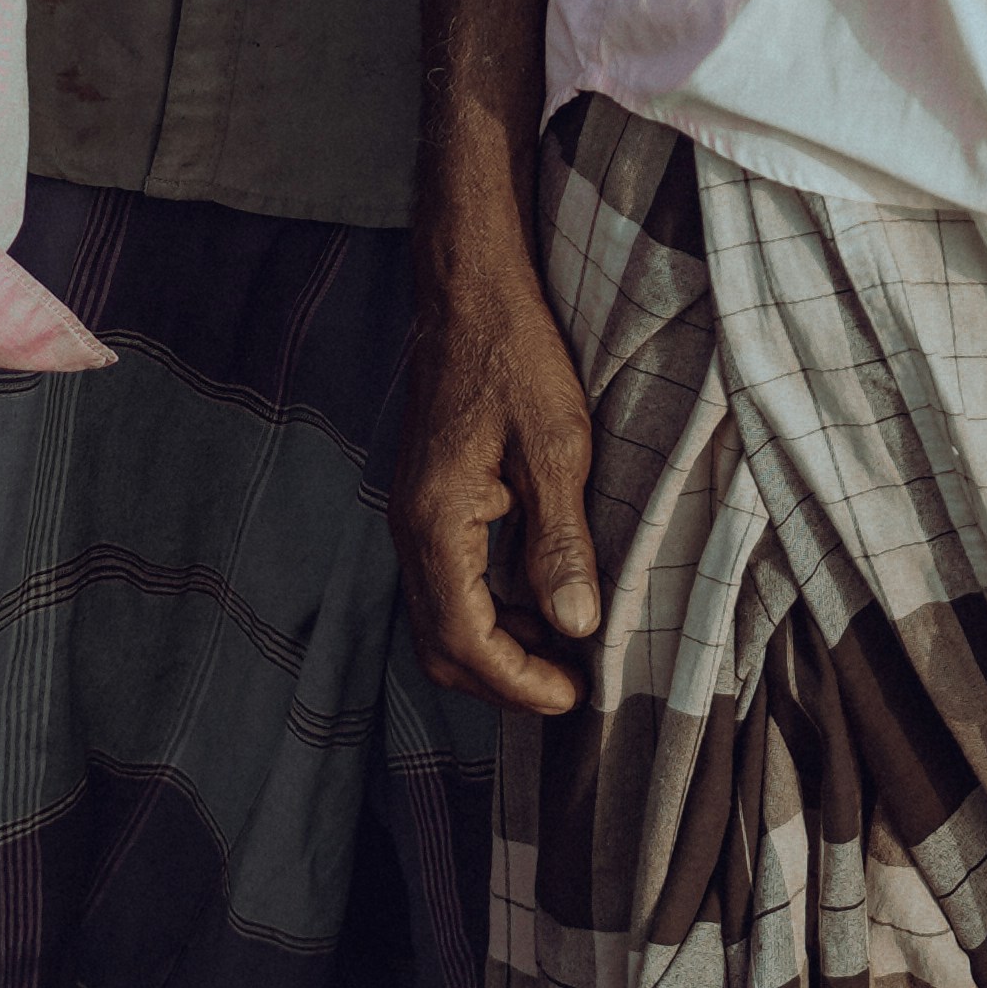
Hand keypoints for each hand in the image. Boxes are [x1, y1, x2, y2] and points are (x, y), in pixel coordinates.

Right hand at [386, 211, 604, 720]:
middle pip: (441, 645)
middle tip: (569, 686)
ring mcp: (413, 516)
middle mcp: (411, 528)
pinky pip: (446, 583)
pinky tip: (537, 598)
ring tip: (563, 650)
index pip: (465, 640)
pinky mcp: (427, 502)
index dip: (517, 683)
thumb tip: (575, 625)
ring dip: (495, 649)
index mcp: (437, 521)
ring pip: (439, 618)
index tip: (572, 696)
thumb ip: (561, 542)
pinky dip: (488, 611)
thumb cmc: (515, 355)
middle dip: (502, 680)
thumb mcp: (557, 447)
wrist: (470, 291)